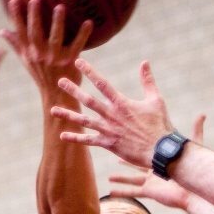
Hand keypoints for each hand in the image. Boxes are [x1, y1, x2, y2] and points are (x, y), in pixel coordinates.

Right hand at [0, 0, 92, 102]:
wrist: (57, 97)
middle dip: (34, 16)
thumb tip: (2, 31)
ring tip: (60, 7)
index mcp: (30, 52)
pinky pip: (77, 46)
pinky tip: (89, 22)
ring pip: (55, 39)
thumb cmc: (42, 75)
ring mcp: (56, 59)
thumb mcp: (27, 60)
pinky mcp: (71, 62)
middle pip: (35, 34)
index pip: (20, 32)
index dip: (16, 17)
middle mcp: (40, 55)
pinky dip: (83, 34)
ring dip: (57, 23)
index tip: (14, 0)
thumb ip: (16, 44)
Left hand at [52, 59, 176, 168]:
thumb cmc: (160, 125)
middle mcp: (112, 115)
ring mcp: (109, 130)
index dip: (89, 72)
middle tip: (60, 81)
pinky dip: (76, 138)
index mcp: (122, 103)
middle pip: (88, 100)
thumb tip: (144, 62)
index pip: (102, 83)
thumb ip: (147, 81)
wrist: (160, 150)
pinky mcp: (109, 144)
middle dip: (73, 90)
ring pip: (84, 121)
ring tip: (53, 109)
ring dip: (68, 114)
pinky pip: (89, 140)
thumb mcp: (156, 100)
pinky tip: (63, 135)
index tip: (78, 62)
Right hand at [109, 114, 206, 208]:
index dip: (138, 144)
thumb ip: (196, 129)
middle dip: (125, 158)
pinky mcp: (149, 192)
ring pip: (131, 180)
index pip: (148, 149)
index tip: (130, 135)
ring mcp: (151, 183)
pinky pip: (132, 192)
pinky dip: (121, 192)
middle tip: (114, 152)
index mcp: (162, 160)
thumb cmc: (194, 168)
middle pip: (137, 164)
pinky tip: (111, 192)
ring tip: (108, 177)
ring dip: (119, 178)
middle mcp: (155, 171)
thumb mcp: (192, 146)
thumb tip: (203, 113)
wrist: (193, 190)